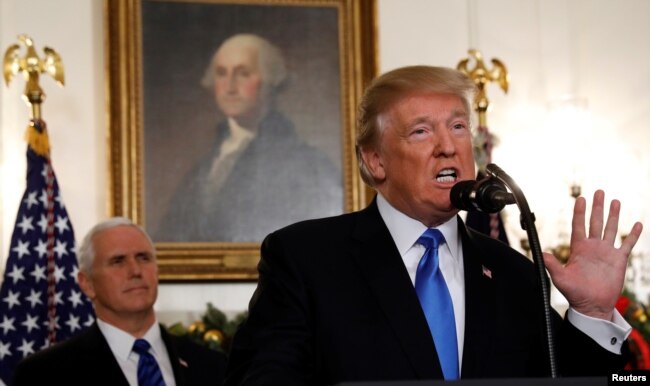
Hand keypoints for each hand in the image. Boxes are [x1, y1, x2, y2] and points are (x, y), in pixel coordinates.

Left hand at [543, 190, 642, 320]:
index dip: (579, 212)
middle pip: (595, 222)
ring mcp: (606, 252)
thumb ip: (552, 264)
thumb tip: (543, 253)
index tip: (580, 198)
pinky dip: (633, 234)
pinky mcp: (619, 260)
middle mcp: (593, 247)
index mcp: (578, 248)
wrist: (592, 305)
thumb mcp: (560, 278)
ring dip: (613, 215)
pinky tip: (637, 224)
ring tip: (615, 201)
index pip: (579, 225)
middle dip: (597, 207)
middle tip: (599, 191)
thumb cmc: (575, 293)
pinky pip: (627, 244)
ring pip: (611, 229)